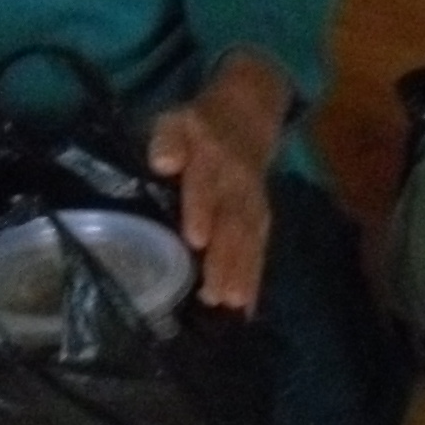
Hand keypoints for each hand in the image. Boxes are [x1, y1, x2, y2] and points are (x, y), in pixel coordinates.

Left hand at [149, 55, 291, 313]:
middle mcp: (235, 181)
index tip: (196, 239)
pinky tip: (246, 308)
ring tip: (232, 304)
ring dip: (243, 272)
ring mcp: (251, 201)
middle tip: (217, 293)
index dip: (201, 209)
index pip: (204, 183)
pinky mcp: (261, 217)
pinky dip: (255, 278)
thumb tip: (163, 163)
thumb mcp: (175, 120)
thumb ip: (167, 139)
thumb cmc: (195, 127)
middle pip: (232, 220)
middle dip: (226, 257)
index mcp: (209, 155)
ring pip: (249, 238)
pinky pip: (260, 247)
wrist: (246, 116)